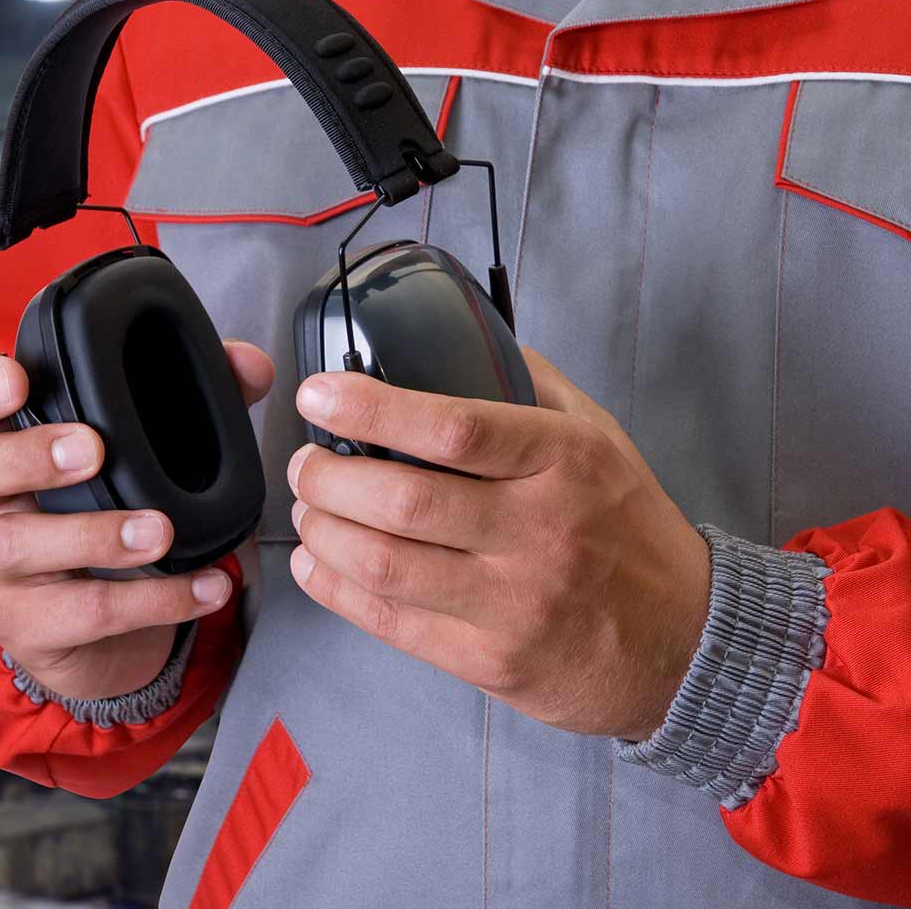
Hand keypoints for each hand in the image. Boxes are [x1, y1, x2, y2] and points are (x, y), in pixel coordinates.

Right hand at [0, 342, 275, 700]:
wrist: (100, 637)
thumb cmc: (108, 523)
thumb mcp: (144, 459)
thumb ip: (193, 402)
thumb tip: (248, 366)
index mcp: (4, 449)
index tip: (14, 378)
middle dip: (25, 455)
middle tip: (90, 450)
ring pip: (16, 544)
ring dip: (92, 534)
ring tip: (158, 530)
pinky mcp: (28, 626)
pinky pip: (81, 613)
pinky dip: (151, 600)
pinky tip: (203, 585)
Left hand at [284, 348, 710, 740]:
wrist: (689, 644)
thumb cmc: (629, 530)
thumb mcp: (600, 439)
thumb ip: (530, 386)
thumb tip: (460, 332)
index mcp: (564, 463)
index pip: (454, 429)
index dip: (371, 408)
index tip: (319, 396)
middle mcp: (539, 532)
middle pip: (403, 501)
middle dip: (328, 479)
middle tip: (306, 464)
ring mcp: (514, 604)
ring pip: (385, 566)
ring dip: (322, 533)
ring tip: (308, 510)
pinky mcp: (491, 662)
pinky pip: (390, 623)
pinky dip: (336, 589)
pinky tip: (317, 563)